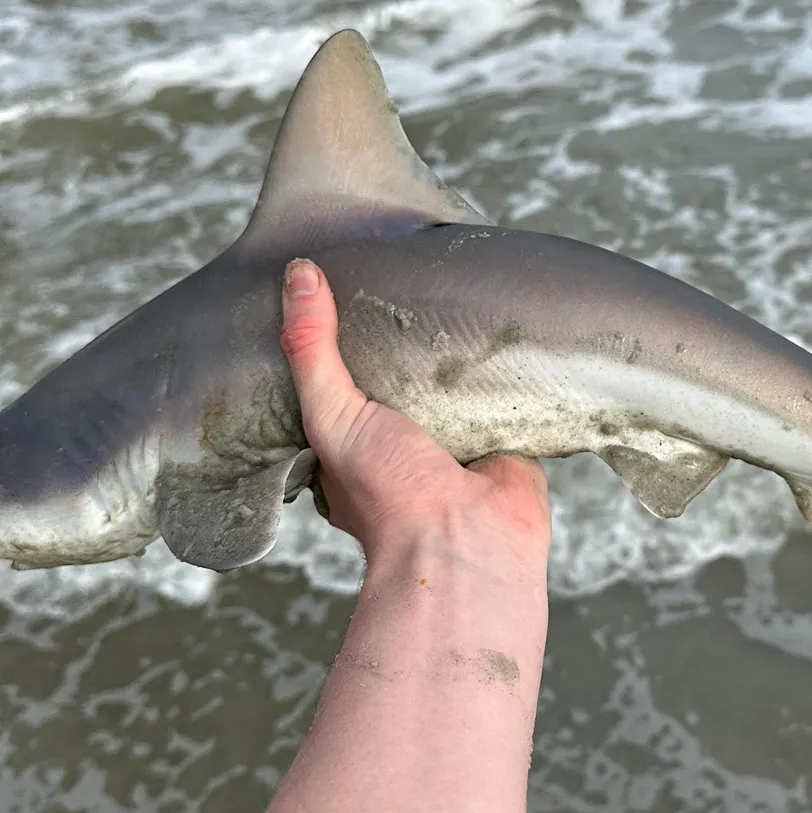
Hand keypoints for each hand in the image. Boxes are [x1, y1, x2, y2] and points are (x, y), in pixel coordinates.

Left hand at [279, 258, 550, 569]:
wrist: (468, 539)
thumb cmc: (389, 494)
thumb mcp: (332, 413)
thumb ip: (313, 349)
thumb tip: (298, 273)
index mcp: (356, 440)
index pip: (345, 377)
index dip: (346, 335)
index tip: (350, 282)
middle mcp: (407, 439)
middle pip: (407, 372)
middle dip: (411, 335)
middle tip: (416, 275)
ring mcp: (460, 438)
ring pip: (459, 379)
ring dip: (465, 348)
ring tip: (467, 287)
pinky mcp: (508, 434)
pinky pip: (511, 390)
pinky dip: (513, 366)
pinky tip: (513, 324)